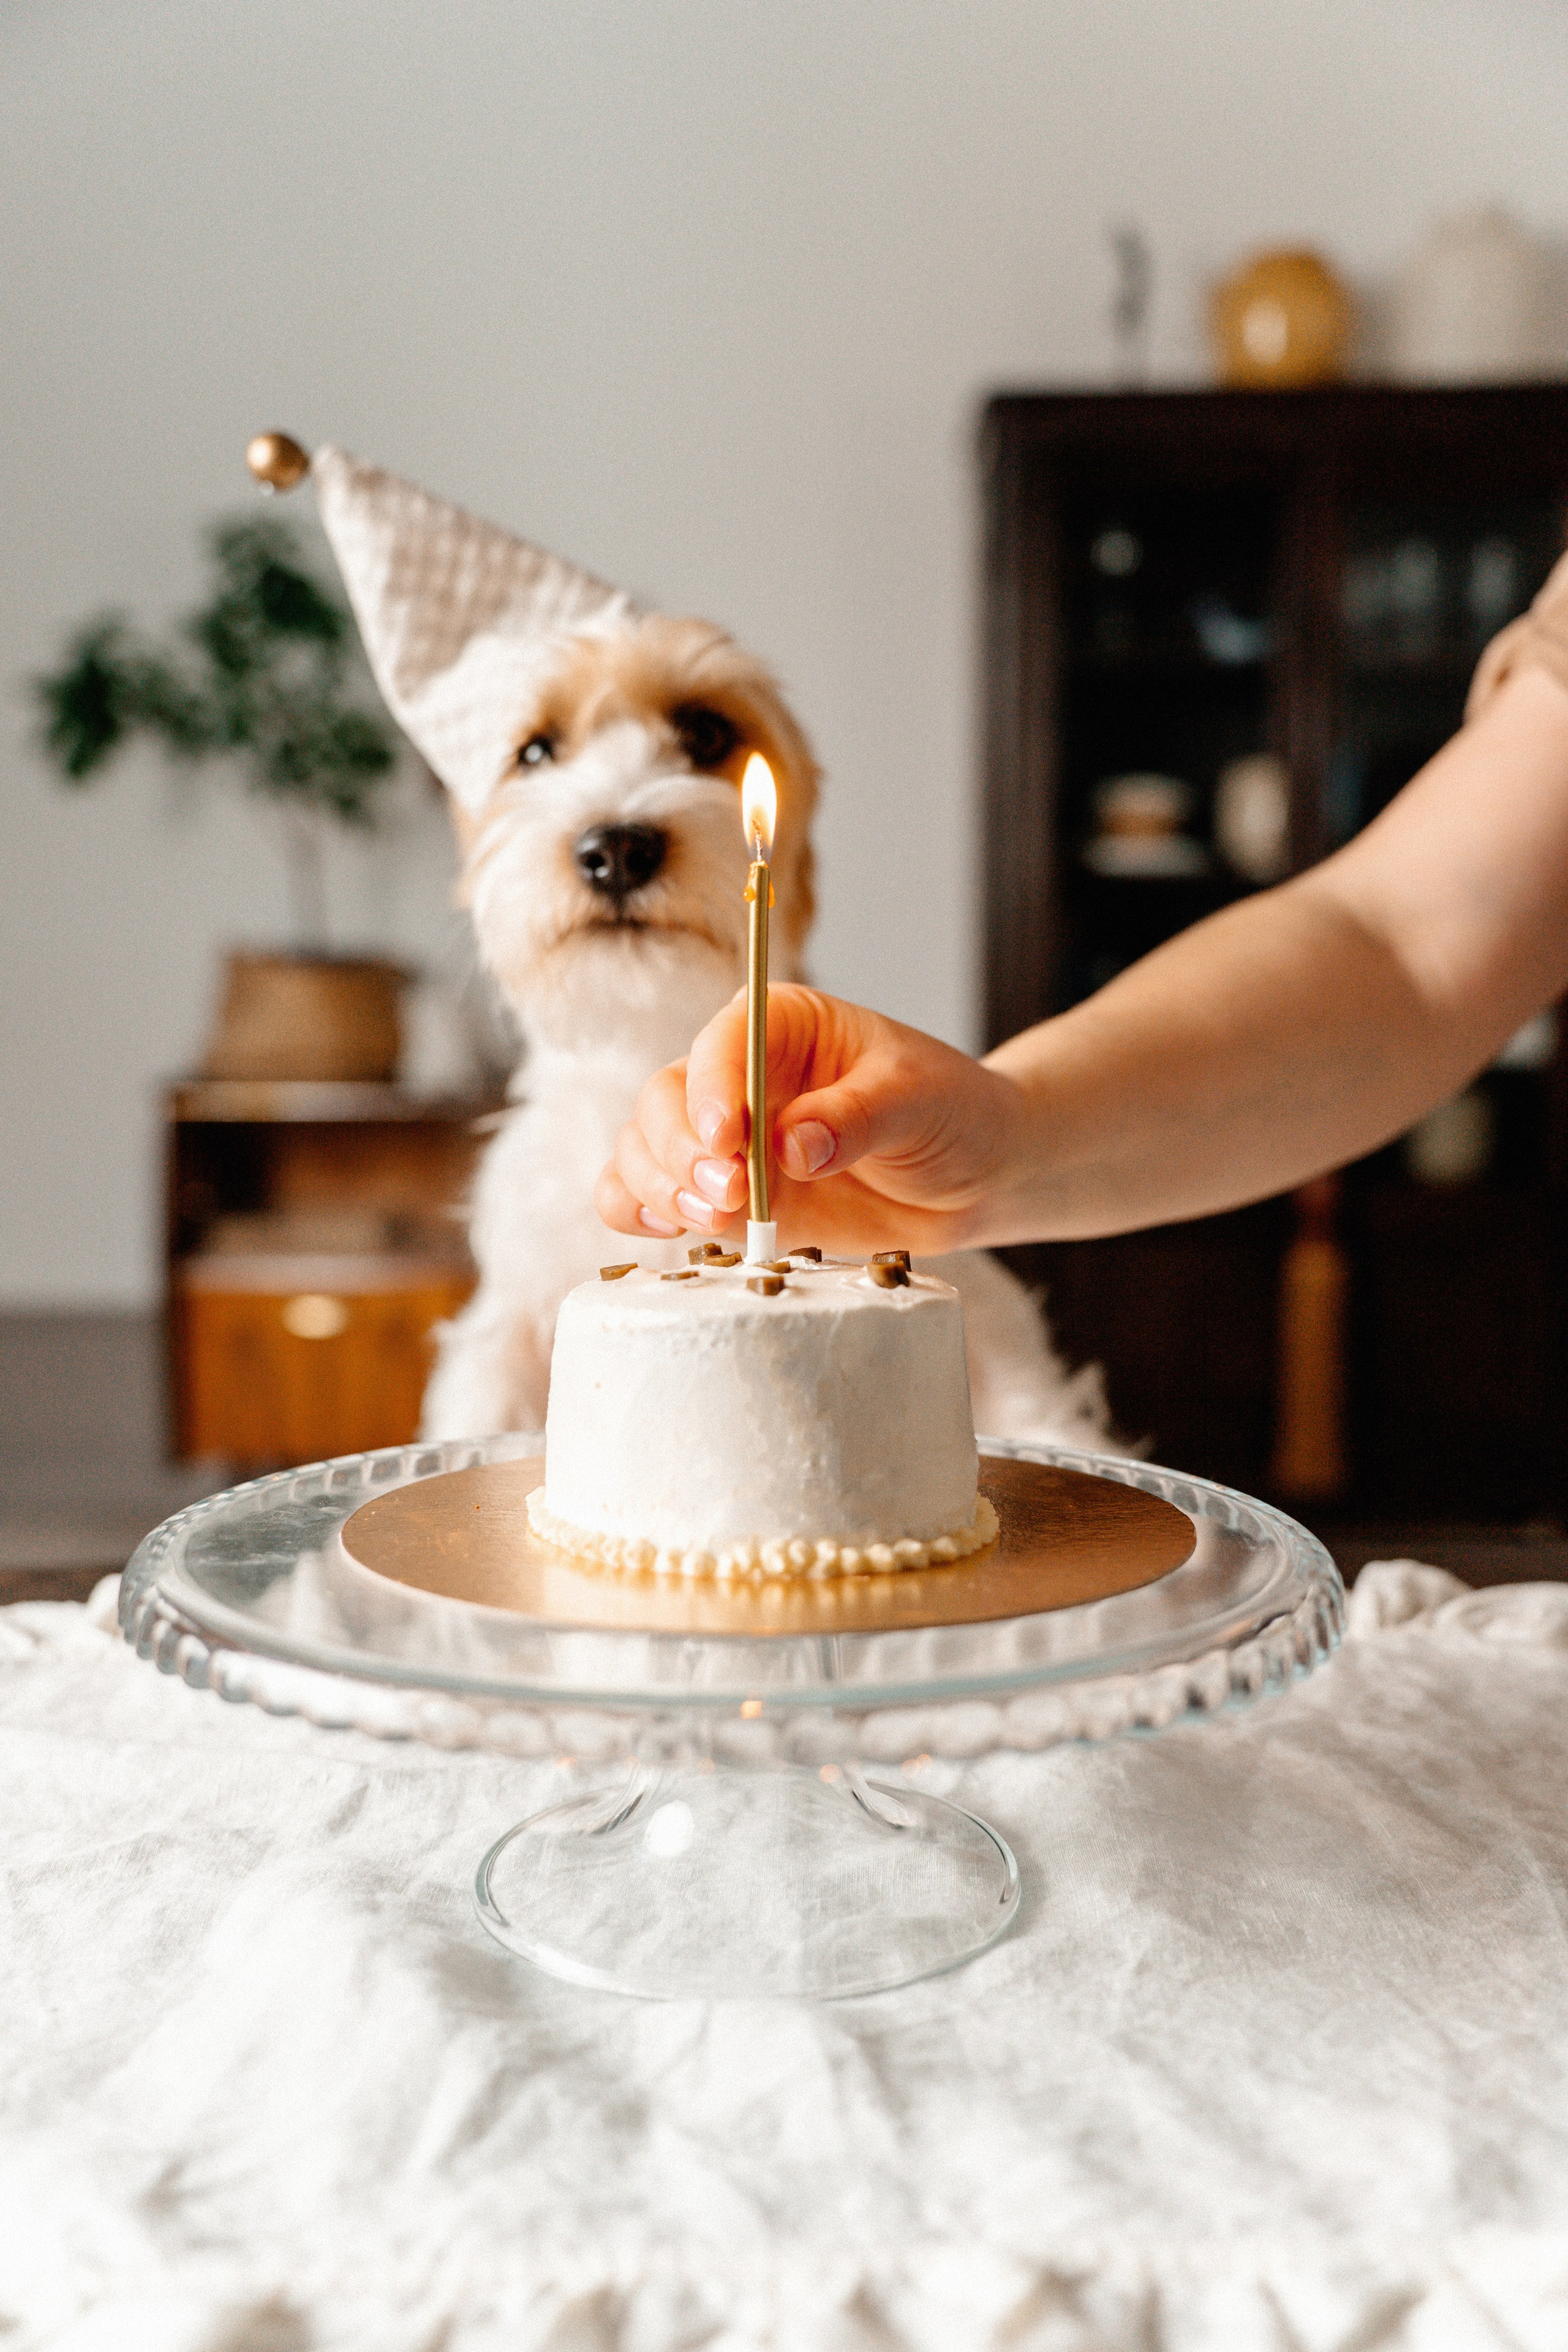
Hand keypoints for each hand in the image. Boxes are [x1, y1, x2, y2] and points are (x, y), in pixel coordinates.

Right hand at [595, 984, 1026, 1254]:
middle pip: (665, 1099)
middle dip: (680, 1149)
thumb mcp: (920, 1101)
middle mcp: (739, 1075)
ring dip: (659, 1186)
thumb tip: (792, 1146)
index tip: (728, 1139)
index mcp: (783, 1025)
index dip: (712, 1089)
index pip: (723, 1044)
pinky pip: (652, 1197)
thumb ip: (858, 1117)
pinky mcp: (724, 1194)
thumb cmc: (952, 1113)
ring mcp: (726, 1140)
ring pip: (645, 1149)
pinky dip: (641, 1212)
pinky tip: (666, 1230)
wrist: (973, 1174)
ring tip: (712, 1218)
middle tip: (727, 1193)